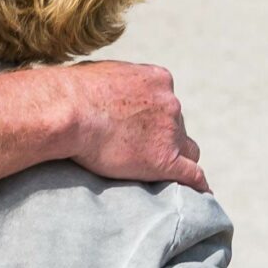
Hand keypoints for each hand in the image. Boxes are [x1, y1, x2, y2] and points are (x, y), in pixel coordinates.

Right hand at [60, 61, 205, 191]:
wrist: (68, 111)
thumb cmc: (72, 92)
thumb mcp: (102, 74)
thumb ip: (117, 84)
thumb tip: (107, 93)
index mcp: (157, 79)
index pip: (166, 102)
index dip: (153, 117)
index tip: (138, 128)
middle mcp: (170, 103)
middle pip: (177, 125)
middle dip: (161, 136)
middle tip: (136, 149)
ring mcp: (171, 131)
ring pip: (186, 149)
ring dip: (173, 157)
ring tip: (153, 170)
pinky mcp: (165, 160)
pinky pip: (192, 175)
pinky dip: (197, 184)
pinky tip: (200, 193)